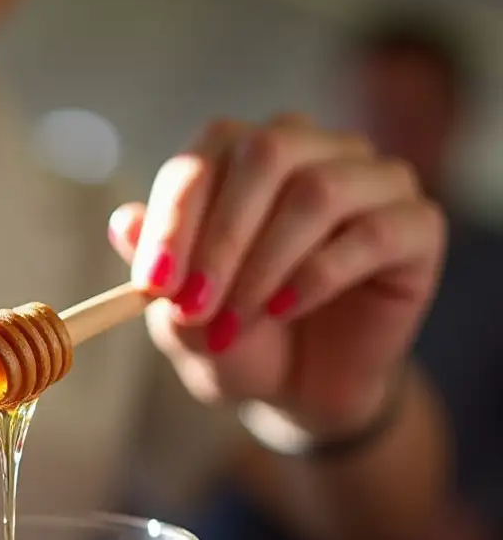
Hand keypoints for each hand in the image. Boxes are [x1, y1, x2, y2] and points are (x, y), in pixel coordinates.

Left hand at [109, 114, 444, 437]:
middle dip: (219, 239)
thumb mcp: (183, 319)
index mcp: (247, 156)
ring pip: (317, 192)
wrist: (301, 388)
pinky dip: (317, 276)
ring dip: (264, 266)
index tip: (151, 283)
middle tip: (193, 308)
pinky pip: (372, 233)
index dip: (175, 217)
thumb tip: (123, 221)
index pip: (208, 154)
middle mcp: (313, 150)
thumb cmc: (239, 339)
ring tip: (234, 325)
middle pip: (266, 153)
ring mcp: (372, 182)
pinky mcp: (416, 226)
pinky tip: (287, 311)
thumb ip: (159, 273)